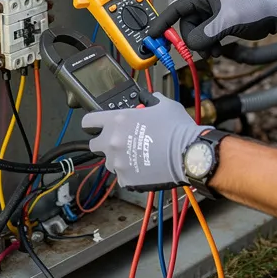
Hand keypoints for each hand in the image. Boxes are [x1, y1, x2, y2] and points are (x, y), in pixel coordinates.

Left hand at [82, 95, 206, 191]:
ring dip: (118, 159)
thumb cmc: (177, 129)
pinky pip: (122, 177)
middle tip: (120, 143)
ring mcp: (118, 161)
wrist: (188, 153)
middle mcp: (113, 141)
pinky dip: (130, 174)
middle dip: (104, 143)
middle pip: (94, 144)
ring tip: (136, 157)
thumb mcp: (163, 105)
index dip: (92, 124)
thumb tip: (150, 99)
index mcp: (117, 120)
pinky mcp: (125, 178)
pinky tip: (144, 168)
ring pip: (109, 162)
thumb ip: (150, 101)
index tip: (95, 127)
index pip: (88, 121)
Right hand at [146, 0, 276, 57]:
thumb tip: (192, 43)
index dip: (163, 22)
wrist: (275, 15)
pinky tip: (219, 49)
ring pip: (196, 33)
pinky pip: (205, 36)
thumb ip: (206, 33)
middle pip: (185, 25)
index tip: (153, 35)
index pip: (176, 8)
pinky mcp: (219, 22)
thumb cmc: (257, 10)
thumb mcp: (228, 21)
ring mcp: (212, 12)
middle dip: (193, 40)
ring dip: (203, 45)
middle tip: (204, 49)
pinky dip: (209, 45)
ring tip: (215, 50)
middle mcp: (206, 1)